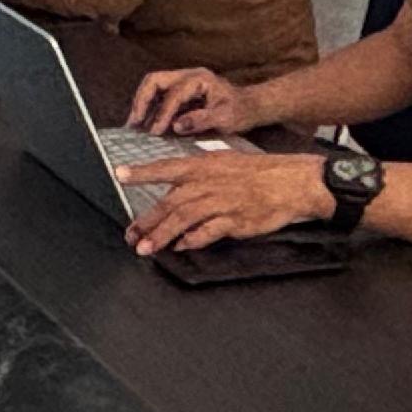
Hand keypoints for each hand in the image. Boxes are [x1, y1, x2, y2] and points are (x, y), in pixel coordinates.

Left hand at [123, 147, 333, 255]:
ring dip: (162, 234)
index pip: (167, 166)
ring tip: (146, 247)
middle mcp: (209, 182)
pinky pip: (208, 231)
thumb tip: (176, 193)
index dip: (142, 171)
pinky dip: (193, 239)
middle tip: (130, 234)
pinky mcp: (236, 219)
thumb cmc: (259, 173)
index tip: (119, 174)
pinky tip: (181, 246)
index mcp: (205, 165)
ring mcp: (222, 201)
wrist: (292, 181)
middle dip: (147, 220)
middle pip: (170, 201)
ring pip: (184, 218)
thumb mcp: (225, 164)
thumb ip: (198, 178)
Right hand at [129, 67, 247, 134]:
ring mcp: (183, 82)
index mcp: (200, 79)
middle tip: (134, 123)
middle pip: (155, 80)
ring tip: (134, 125)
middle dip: (142, 100)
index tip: (155, 132)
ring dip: (142, 104)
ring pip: (153, 86)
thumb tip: (176, 126)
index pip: (174, 94)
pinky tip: (145, 124)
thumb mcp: (226, 118)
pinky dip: (149, 108)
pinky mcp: (180, 92)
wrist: (250, 106)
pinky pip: (158, 96)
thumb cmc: (241, 111)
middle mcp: (188, 76)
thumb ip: (202, 120)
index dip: (163, 113)